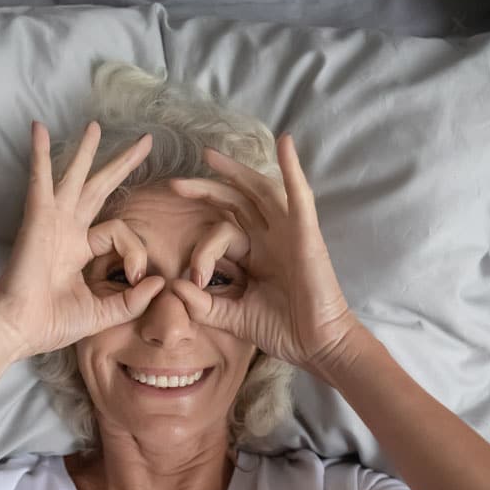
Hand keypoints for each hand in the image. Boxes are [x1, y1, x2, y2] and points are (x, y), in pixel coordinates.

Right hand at [0, 119, 165, 358]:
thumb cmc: (52, 324)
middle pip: (99, 188)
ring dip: (85, 151)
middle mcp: (67, 231)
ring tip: (96, 126)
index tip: (137, 277)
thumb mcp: (104, 312)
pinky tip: (38, 129)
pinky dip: (39, 154)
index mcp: (80, 250)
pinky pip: (40, 180)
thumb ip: (133, 300)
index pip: (120, 234)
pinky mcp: (37, 219)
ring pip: (74, 177)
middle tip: (146, 142)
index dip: (137, 253)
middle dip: (122, 165)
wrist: (19, 329)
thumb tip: (161, 282)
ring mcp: (52, 222)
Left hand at [166, 133, 366, 373]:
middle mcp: (271, 238)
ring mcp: (289, 232)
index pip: (222, 232)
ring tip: (210, 156)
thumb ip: (202, 304)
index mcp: (255, 255)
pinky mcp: (306, 233)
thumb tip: (173, 286)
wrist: (316, 345)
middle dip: (207, 189)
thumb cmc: (282, 331)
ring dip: (237, 172)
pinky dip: (293, 168)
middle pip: (236, 202)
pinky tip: (285, 143)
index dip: (202, 247)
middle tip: (175, 183)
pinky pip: (299, 195)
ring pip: (260, 191)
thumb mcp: (232, 317)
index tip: (192, 276)